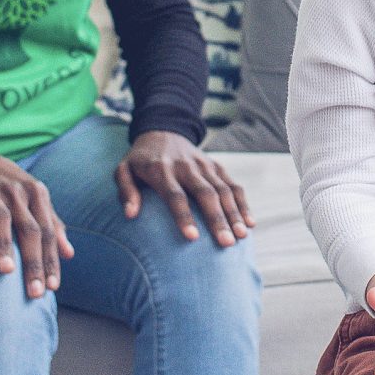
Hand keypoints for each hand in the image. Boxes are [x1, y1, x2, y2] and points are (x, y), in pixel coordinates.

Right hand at [0, 147, 73, 298]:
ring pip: (1, 219)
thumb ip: (52, 225)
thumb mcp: (34, 200)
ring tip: (7, 272)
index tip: (52, 287)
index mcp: (37, 194)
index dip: (51, 260)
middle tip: (34, 292)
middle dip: (34, 261)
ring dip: (4, 246)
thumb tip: (69, 255)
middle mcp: (17, 191)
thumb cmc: (8, 188)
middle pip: (29, 229)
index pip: (48, 232)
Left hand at [115, 129, 253, 244]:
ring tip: (241, 236)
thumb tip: (130, 215)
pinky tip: (250, 223)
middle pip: (205, 194)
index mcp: (161, 169)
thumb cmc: (140, 160)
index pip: (175, 195)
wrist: (162, 131)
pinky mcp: (217, 166)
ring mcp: (205, 165)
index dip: (184, 216)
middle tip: (226, 243)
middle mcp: (186, 166)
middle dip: (217, 219)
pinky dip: (243, 203)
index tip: (193, 238)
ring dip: (234, 213)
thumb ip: (125, 191)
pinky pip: (233, 185)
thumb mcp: (124, 170)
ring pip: (223, 190)